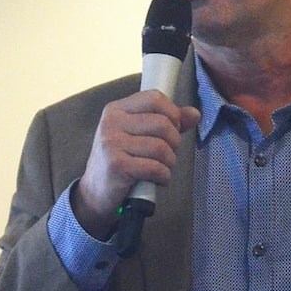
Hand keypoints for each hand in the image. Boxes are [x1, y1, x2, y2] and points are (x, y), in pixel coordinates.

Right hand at [71, 90, 200, 239]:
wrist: (95, 192)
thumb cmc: (122, 161)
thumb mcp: (140, 136)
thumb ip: (168, 122)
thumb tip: (195, 114)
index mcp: (117, 109)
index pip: (155, 97)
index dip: (173, 113)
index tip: (172, 129)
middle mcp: (112, 122)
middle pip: (163, 123)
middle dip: (174, 142)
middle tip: (167, 154)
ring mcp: (111, 143)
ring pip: (161, 147)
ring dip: (169, 162)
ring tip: (162, 168)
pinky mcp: (116, 165)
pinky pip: (154, 167)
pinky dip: (163, 176)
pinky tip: (158, 179)